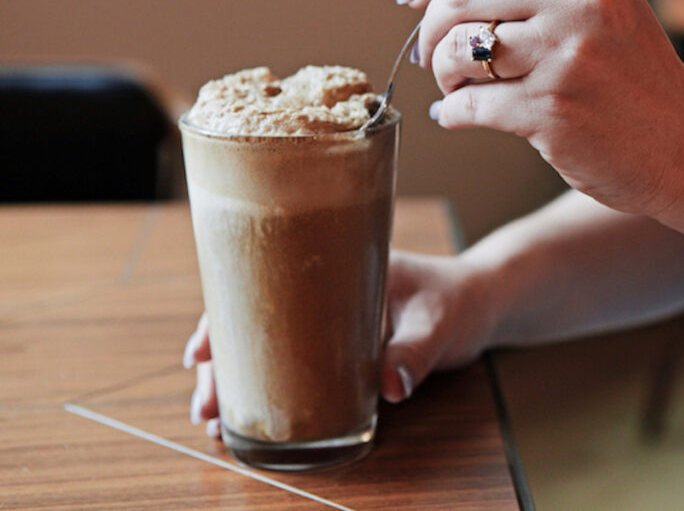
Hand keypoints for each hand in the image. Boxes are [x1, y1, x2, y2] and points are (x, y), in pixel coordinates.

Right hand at [184, 249, 495, 423]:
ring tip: (215, 421)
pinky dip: (267, 386)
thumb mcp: (439, 324)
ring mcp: (326, 317)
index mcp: (336, 263)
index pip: (263, 280)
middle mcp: (321, 289)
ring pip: (266, 343)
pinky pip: (291, 361)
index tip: (200, 350)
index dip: (223, 314)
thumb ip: (415, 353)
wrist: (481, 302)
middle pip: (253, 318)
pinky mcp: (337, 343)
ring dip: (237, 380)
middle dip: (220, 363)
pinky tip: (250, 416)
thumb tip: (389, 387)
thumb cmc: (458, 300)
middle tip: (205, 406)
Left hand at [405, 0, 683, 216]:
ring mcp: (568, 56)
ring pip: (458, 48)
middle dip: (430, 26)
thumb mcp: (586, 4)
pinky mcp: (553, 111)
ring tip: (453, 84)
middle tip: (432, 53)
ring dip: (440, 71)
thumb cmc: (630, 75)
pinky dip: (451, 112)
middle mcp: (580, 0)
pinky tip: (459, 115)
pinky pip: (469, 103)